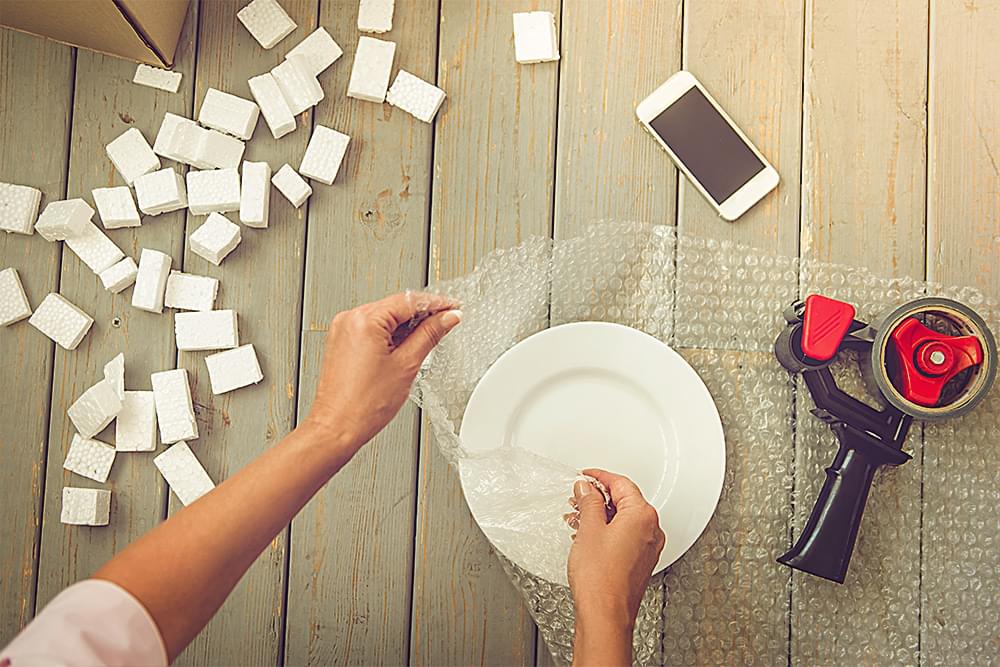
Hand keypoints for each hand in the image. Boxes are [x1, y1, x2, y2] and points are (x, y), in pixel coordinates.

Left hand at [304, 291, 460, 452]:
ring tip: (429, 338)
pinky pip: (372, 329)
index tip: (454, 308)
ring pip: (385, 318)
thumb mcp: (407, 365)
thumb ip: (430, 335)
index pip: (409, 300)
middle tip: (448, 322)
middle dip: (423, 315)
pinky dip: (391, 335)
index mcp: (364, 320)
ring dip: (408, 326)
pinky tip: (407, 346)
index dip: (437, 304)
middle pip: (396, 307)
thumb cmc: (363, 404)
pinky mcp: (342, 343)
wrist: (337, 427)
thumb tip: (447, 319)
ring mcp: (343, 330)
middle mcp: (350, 319)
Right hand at [568, 469, 664, 647]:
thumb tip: (587, 488)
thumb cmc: (601, 579)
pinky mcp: (640, 562)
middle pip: (625, 501)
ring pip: (623, 520)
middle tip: (578, 498)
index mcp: (643, 516)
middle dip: (599, 497)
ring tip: (578, 519)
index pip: (622, 483)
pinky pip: (625, 536)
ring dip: (600, 516)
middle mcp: (651, 530)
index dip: (599, 477)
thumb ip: (589, 502)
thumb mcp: (589, 529)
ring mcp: (648, 548)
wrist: (605, 615)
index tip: (585, 476)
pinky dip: (607, 531)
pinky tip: (588, 536)